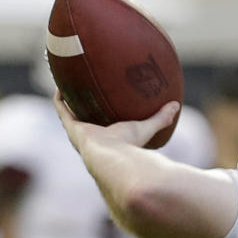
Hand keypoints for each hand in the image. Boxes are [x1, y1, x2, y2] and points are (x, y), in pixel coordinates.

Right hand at [52, 90, 179, 152]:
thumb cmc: (130, 145)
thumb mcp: (146, 127)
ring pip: (69, 111)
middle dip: (82, 103)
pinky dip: (60, 96)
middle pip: (83, 117)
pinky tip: (62, 82)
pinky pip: (61, 108)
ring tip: (69, 81)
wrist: (112, 156)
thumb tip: (176, 104)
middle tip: (84, 87)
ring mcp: (78, 130)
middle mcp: (89, 134)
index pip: (101, 124)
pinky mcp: (71, 126)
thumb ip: (161, 118)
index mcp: (105, 136)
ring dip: (68, 97)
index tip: (101, 100)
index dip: (99, 113)